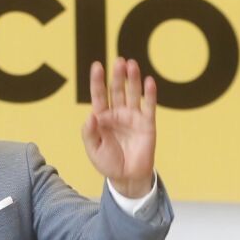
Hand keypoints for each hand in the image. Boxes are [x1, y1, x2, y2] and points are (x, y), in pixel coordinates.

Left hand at [81, 58, 156, 198]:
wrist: (127, 178)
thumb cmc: (108, 163)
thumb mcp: (93, 150)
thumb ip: (90, 133)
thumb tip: (91, 115)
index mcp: (102, 117)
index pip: (99, 95)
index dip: (98, 81)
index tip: (97, 66)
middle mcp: (118, 113)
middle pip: (117, 90)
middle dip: (117, 75)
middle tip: (118, 61)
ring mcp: (133, 117)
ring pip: (133, 94)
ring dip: (133, 79)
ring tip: (132, 65)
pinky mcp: (147, 124)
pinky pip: (149, 106)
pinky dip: (150, 94)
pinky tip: (149, 81)